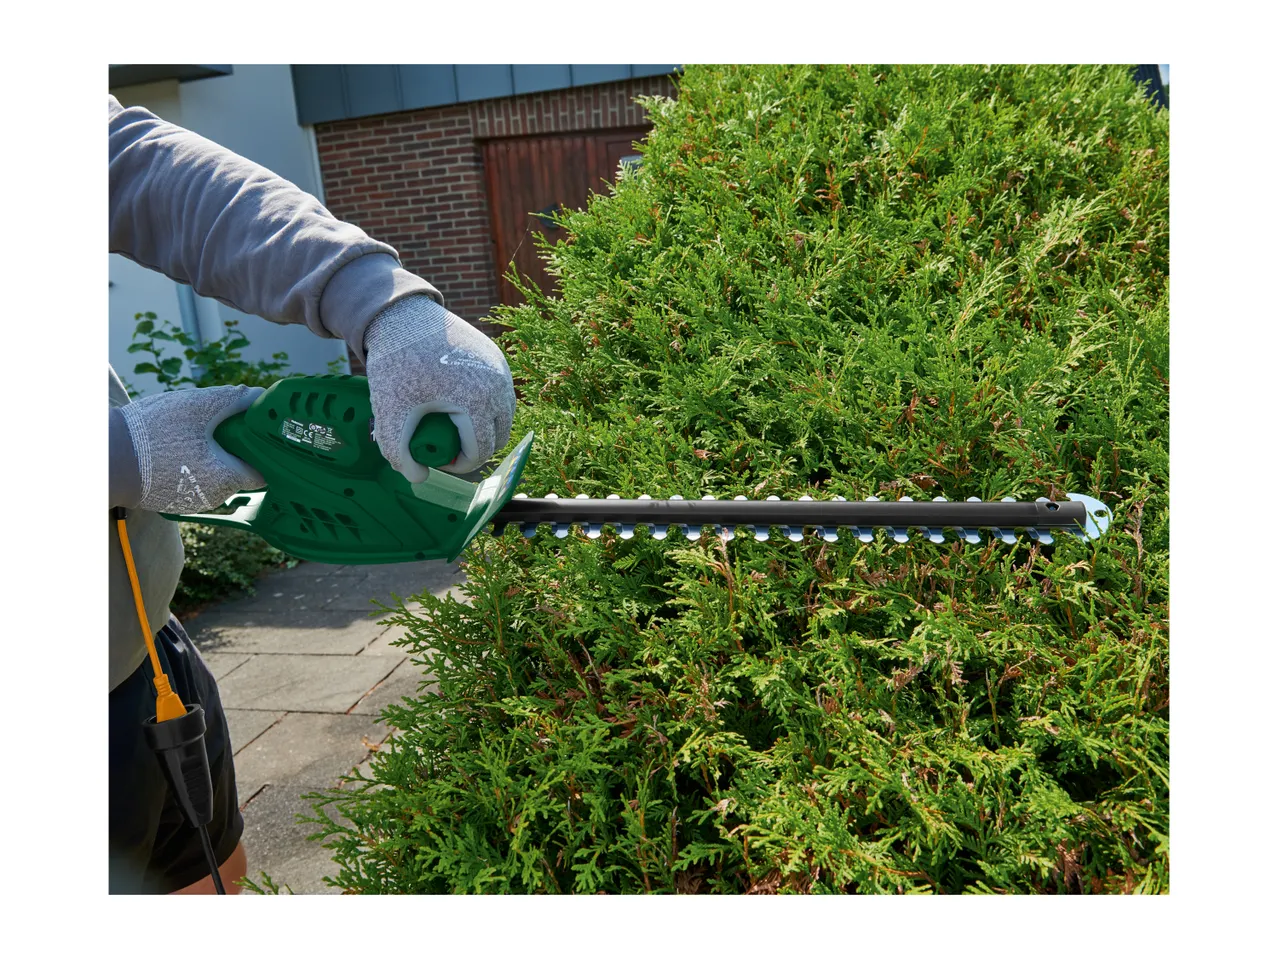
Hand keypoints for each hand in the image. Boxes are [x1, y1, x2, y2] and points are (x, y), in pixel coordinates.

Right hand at [117, 385, 265, 511]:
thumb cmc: (153, 433)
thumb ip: (234, 401)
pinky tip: (177, 448)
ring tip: (195, 435)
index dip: (262, 450)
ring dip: (211, 457)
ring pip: (214, 477)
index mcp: (226, 477)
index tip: (256, 433)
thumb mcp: (198, 406)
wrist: (105, 459)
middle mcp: (213, 497)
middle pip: (237, 472)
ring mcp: (191, 502)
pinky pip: (192, 482)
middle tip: (221, 426)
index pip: (261, 471)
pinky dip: (191, 467)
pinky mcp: (171, 501)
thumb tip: (261, 396)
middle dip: (234, 450)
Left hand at [363, 294, 515, 480]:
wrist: (404, 317)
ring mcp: (502, 371)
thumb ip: (398, 452)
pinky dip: (487, 406)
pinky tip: (462, 405)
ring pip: (503, 417)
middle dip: (474, 448)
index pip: (479, 451)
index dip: (458, 464)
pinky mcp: (499, 359)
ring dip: (484, 429)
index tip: (437, 459)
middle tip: (445, 445)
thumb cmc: (397, 366)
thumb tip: (418, 478)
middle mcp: (498, 387)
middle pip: (497, 438)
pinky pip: (502, 395)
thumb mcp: (390, 412)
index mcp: (476, 402)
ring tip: (455, 428)